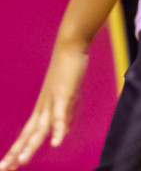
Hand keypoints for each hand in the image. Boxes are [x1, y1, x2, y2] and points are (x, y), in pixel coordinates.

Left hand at [0, 42, 89, 169]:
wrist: (70, 47)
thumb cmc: (69, 71)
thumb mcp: (69, 98)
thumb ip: (66, 116)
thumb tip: (61, 134)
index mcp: (42, 109)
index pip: (26, 134)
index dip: (18, 150)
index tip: (8, 165)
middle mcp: (43, 108)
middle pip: (28, 135)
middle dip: (17, 153)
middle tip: (4, 169)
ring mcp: (52, 101)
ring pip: (40, 128)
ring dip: (31, 145)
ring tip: (23, 161)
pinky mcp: (64, 95)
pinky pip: (60, 115)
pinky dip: (58, 129)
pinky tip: (56, 142)